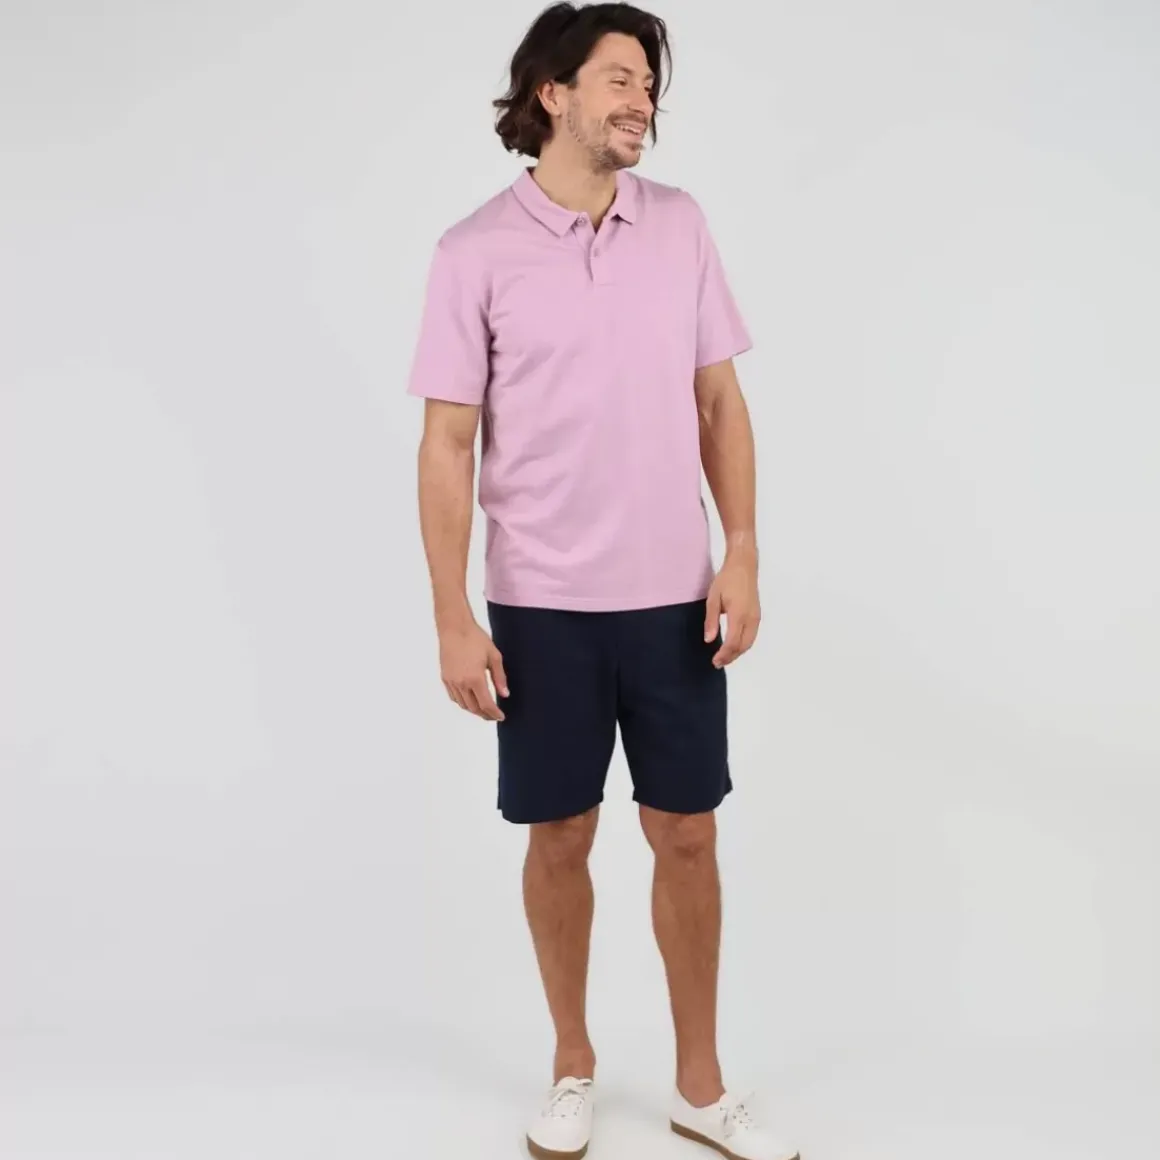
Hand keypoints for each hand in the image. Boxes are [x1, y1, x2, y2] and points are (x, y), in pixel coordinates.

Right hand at [438, 619, 508, 720]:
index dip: (494, 714)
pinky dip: (463, 702)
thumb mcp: (494, 656)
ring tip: (483, 709)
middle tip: (493, 716)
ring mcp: (451, 681)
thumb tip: (505, 694)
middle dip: (485, 714)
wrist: (454, 628)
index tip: (501, 717)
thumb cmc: (475, 638)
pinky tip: (469, 700)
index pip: (486, 704)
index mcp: (475, 678)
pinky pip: (454, 697)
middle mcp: (462, 683)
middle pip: (474, 708)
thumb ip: (500, 678)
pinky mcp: (445, 677)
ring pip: (463, 704)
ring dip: (474, 710)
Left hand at [704, 552, 760, 666]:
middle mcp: (750, 619)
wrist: (743, 566)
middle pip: (743, 646)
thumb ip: (711, 620)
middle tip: (718, 663)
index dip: (724, 654)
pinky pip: (751, 636)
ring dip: (738, 652)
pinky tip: (733, 645)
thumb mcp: (713, 598)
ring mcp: (756, 618)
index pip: (732, 642)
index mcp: (738, 615)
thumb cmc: (726, 580)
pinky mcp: (757, 615)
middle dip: (731, 657)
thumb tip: (709, 640)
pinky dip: (743, 645)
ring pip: (749, 642)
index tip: (714, 661)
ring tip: (725, 657)